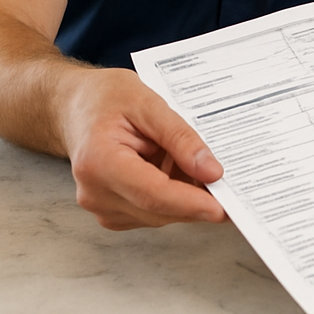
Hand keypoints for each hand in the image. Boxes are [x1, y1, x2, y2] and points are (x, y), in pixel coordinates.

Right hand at [59, 67, 226, 229]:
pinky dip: (174, 197)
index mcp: (100, 162)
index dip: (190, 202)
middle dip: (197, 202)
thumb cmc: (107, 98)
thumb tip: (210, 171)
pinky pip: (152, 211)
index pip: (152, 194)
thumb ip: (180, 137)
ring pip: (158, 214)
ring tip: (207, 171)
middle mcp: (95, 191)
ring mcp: (101, 205)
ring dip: (186, 198)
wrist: (77, 106)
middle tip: (236, 190)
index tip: (223, 207)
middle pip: (158, 209)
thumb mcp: (148, 103)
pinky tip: (185, 175)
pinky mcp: (112, 209)